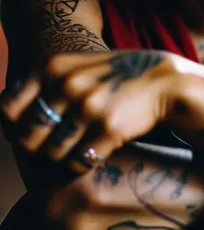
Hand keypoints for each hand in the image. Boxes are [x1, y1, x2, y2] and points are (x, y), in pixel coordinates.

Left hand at [0, 51, 182, 172]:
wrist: (163, 81)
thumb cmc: (114, 77)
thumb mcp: (76, 67)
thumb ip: (42, 83)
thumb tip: (3, 114)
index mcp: (52, 65)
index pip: (7, 108)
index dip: (12, 127)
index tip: (28, 132)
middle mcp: (66, 83)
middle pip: (28, 136)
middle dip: (38, 148)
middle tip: (55, 146)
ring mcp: (87, 105)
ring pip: (51, 154)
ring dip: (62, 158)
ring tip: (78, 147)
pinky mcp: (107, 127)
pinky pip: (78, 162)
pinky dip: (82, 164)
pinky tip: (95, 152)